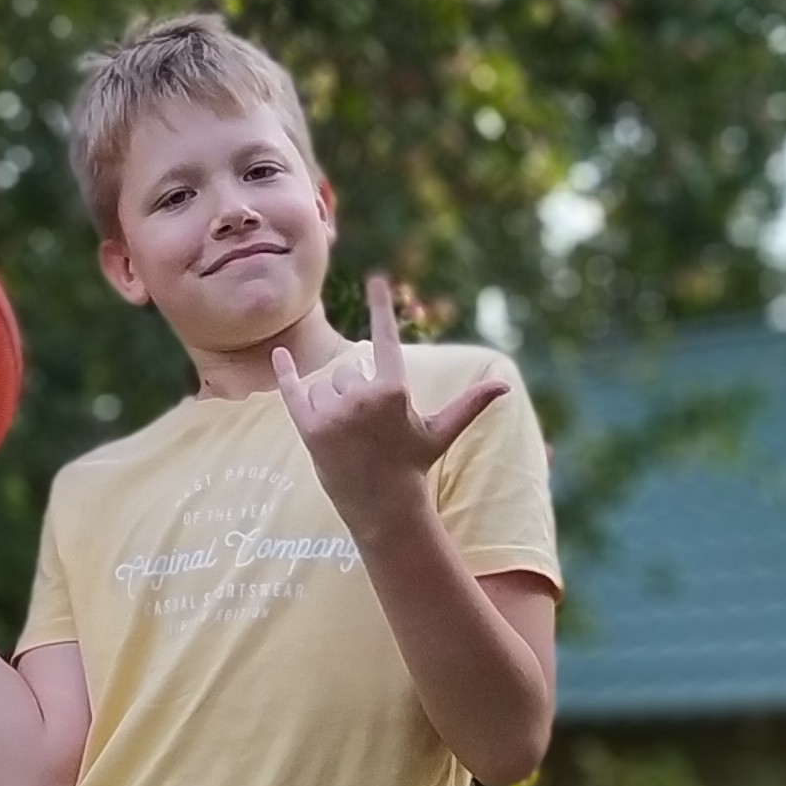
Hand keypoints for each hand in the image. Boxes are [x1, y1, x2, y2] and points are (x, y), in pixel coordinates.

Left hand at [270, 274, 508, 528]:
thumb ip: (469, 403)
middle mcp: (362, 397)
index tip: (377, 277)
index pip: (386, 339)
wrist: (382, 507)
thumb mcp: (441, 432)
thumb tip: (505, 385)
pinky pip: (295, 392)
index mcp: (394, 390)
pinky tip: (279, 354)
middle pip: (348, 372)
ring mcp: (335, 413)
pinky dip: (286, 374)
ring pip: (325, 386)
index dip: (382, 306)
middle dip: (356, 394)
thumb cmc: (413, 465)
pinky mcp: (310, 429)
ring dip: (332, 404)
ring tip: (348, 436)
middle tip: (367, 429)